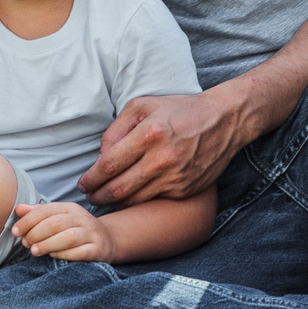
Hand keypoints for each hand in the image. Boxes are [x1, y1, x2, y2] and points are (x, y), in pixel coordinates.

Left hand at [12, 201, 114, 261]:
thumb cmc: (75, 229)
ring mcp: (91, 234)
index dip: (27, 221)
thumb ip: (38, 213)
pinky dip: (64, 254)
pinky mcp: (97, 249)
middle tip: (25, 244)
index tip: (15, 231)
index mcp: (70, 208)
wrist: (106, 240)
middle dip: (35, 234)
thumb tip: (17, 209)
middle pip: (55, 223)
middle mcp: (82, 218)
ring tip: (34, 251)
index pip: (45, 210)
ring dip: (47, 244)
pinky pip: (80, 252)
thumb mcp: (58, 217)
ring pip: (68, 237)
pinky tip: (53, 255)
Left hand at [80, 92, 243, 205]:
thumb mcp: (143, 106)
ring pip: (134, 199)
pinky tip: (130, 196)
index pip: (109, 164)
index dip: (91, 178)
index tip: (83, 184)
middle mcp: (162, 158)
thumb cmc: (179, 110)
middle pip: (118, 188)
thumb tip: (99, 156)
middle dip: (98, 196)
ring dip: (115, 202)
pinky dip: (138, 201)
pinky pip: (153, 199)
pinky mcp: (185, 189)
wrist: (224, 121)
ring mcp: (176, 177)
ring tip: (105, 199)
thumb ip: (116, 129)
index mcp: (149, 133)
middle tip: (90, 197)